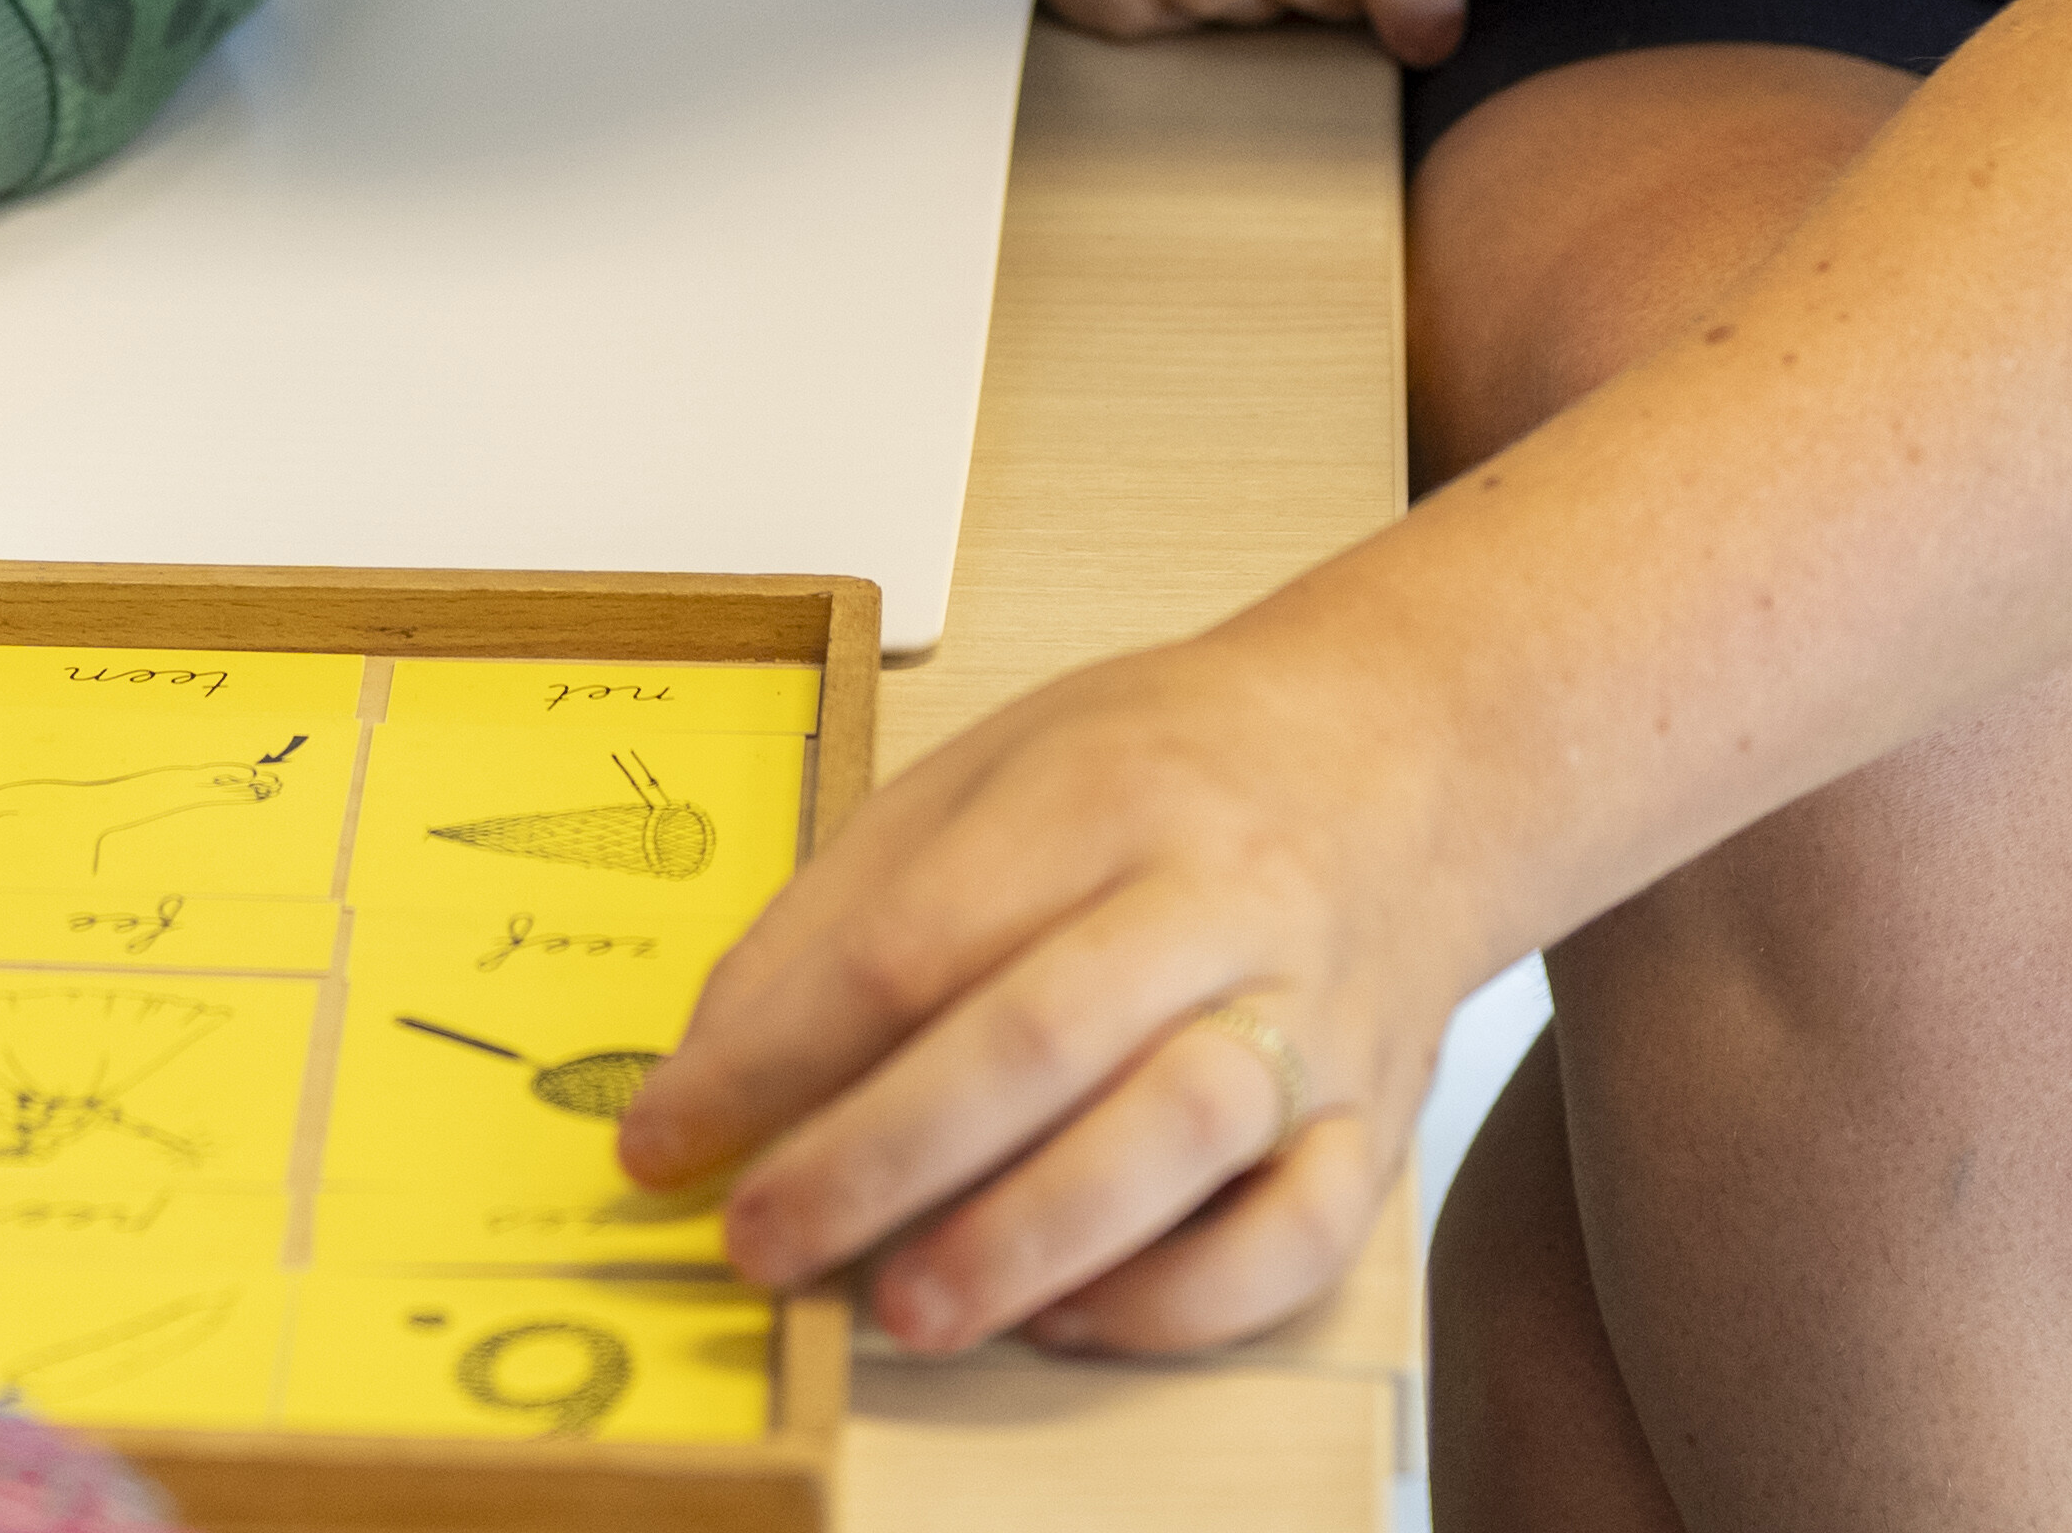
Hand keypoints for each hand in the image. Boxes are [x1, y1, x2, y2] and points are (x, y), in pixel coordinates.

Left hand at [617, 611, 1470, 1357]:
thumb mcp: (991, 767)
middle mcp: (1219, 896)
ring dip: (1026, 1239)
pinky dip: (1176, 1299)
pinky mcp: (1373, 1118)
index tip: (668, 1135)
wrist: (1404, 754)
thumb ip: (851, 900)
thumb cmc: (1170, 767)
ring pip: (1176, 1137)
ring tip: (906, 1308)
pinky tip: (1066, 1316)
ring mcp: (1311, 1013)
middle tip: (761, 1241)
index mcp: (1104, 788)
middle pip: (1037, 1036)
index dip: (772, 1053)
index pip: (913, 937)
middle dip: (875, 1159)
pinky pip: (1292, 1238)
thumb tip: (717, 1058)